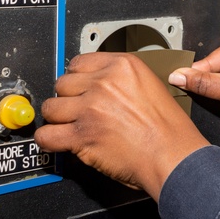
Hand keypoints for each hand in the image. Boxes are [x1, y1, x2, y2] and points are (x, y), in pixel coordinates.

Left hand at [35, 52, 208, 198]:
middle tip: (79, 111)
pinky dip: (49, 140)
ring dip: (57, 119)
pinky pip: (46, 135)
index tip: (79, 88)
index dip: (77, 78)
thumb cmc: (169, 129)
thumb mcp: (150, 85)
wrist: (173, 155)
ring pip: (51, 108)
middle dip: (68, 99)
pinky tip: (58, 141)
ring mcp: (90, 108)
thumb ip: (121, 80)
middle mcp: (104, 83)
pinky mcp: (81, 135)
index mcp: (122, 66)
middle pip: (62, 84)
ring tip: (69, 127)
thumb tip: (97, 84)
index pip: (78, 62)